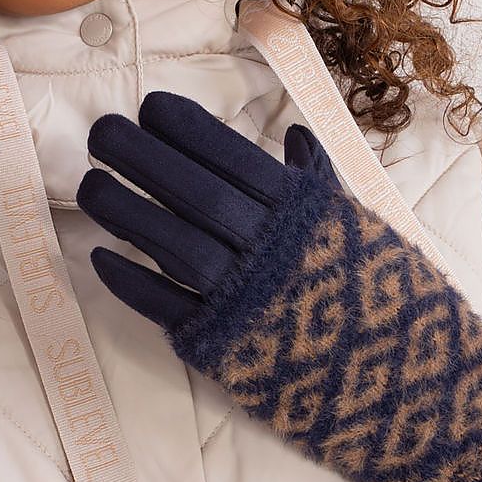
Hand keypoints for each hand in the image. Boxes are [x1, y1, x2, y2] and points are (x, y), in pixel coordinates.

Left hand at [76, 91, 341, 334]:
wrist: (392, 376)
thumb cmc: (367, 288)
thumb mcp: (350, 223)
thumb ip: (315, 178)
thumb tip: (294, 132)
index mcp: (301, 213)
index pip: (237, 159)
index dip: (191, 130)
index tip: (150, 105)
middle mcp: (270, 251)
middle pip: (197, 195)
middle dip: (144, 158)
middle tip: (101, 130)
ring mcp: (242, 299)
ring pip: (176, 247)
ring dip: (126, 213)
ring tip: (88, 184)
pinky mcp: (220, 343)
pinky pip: (167, 308)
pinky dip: (131, 282)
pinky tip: (99, 256)